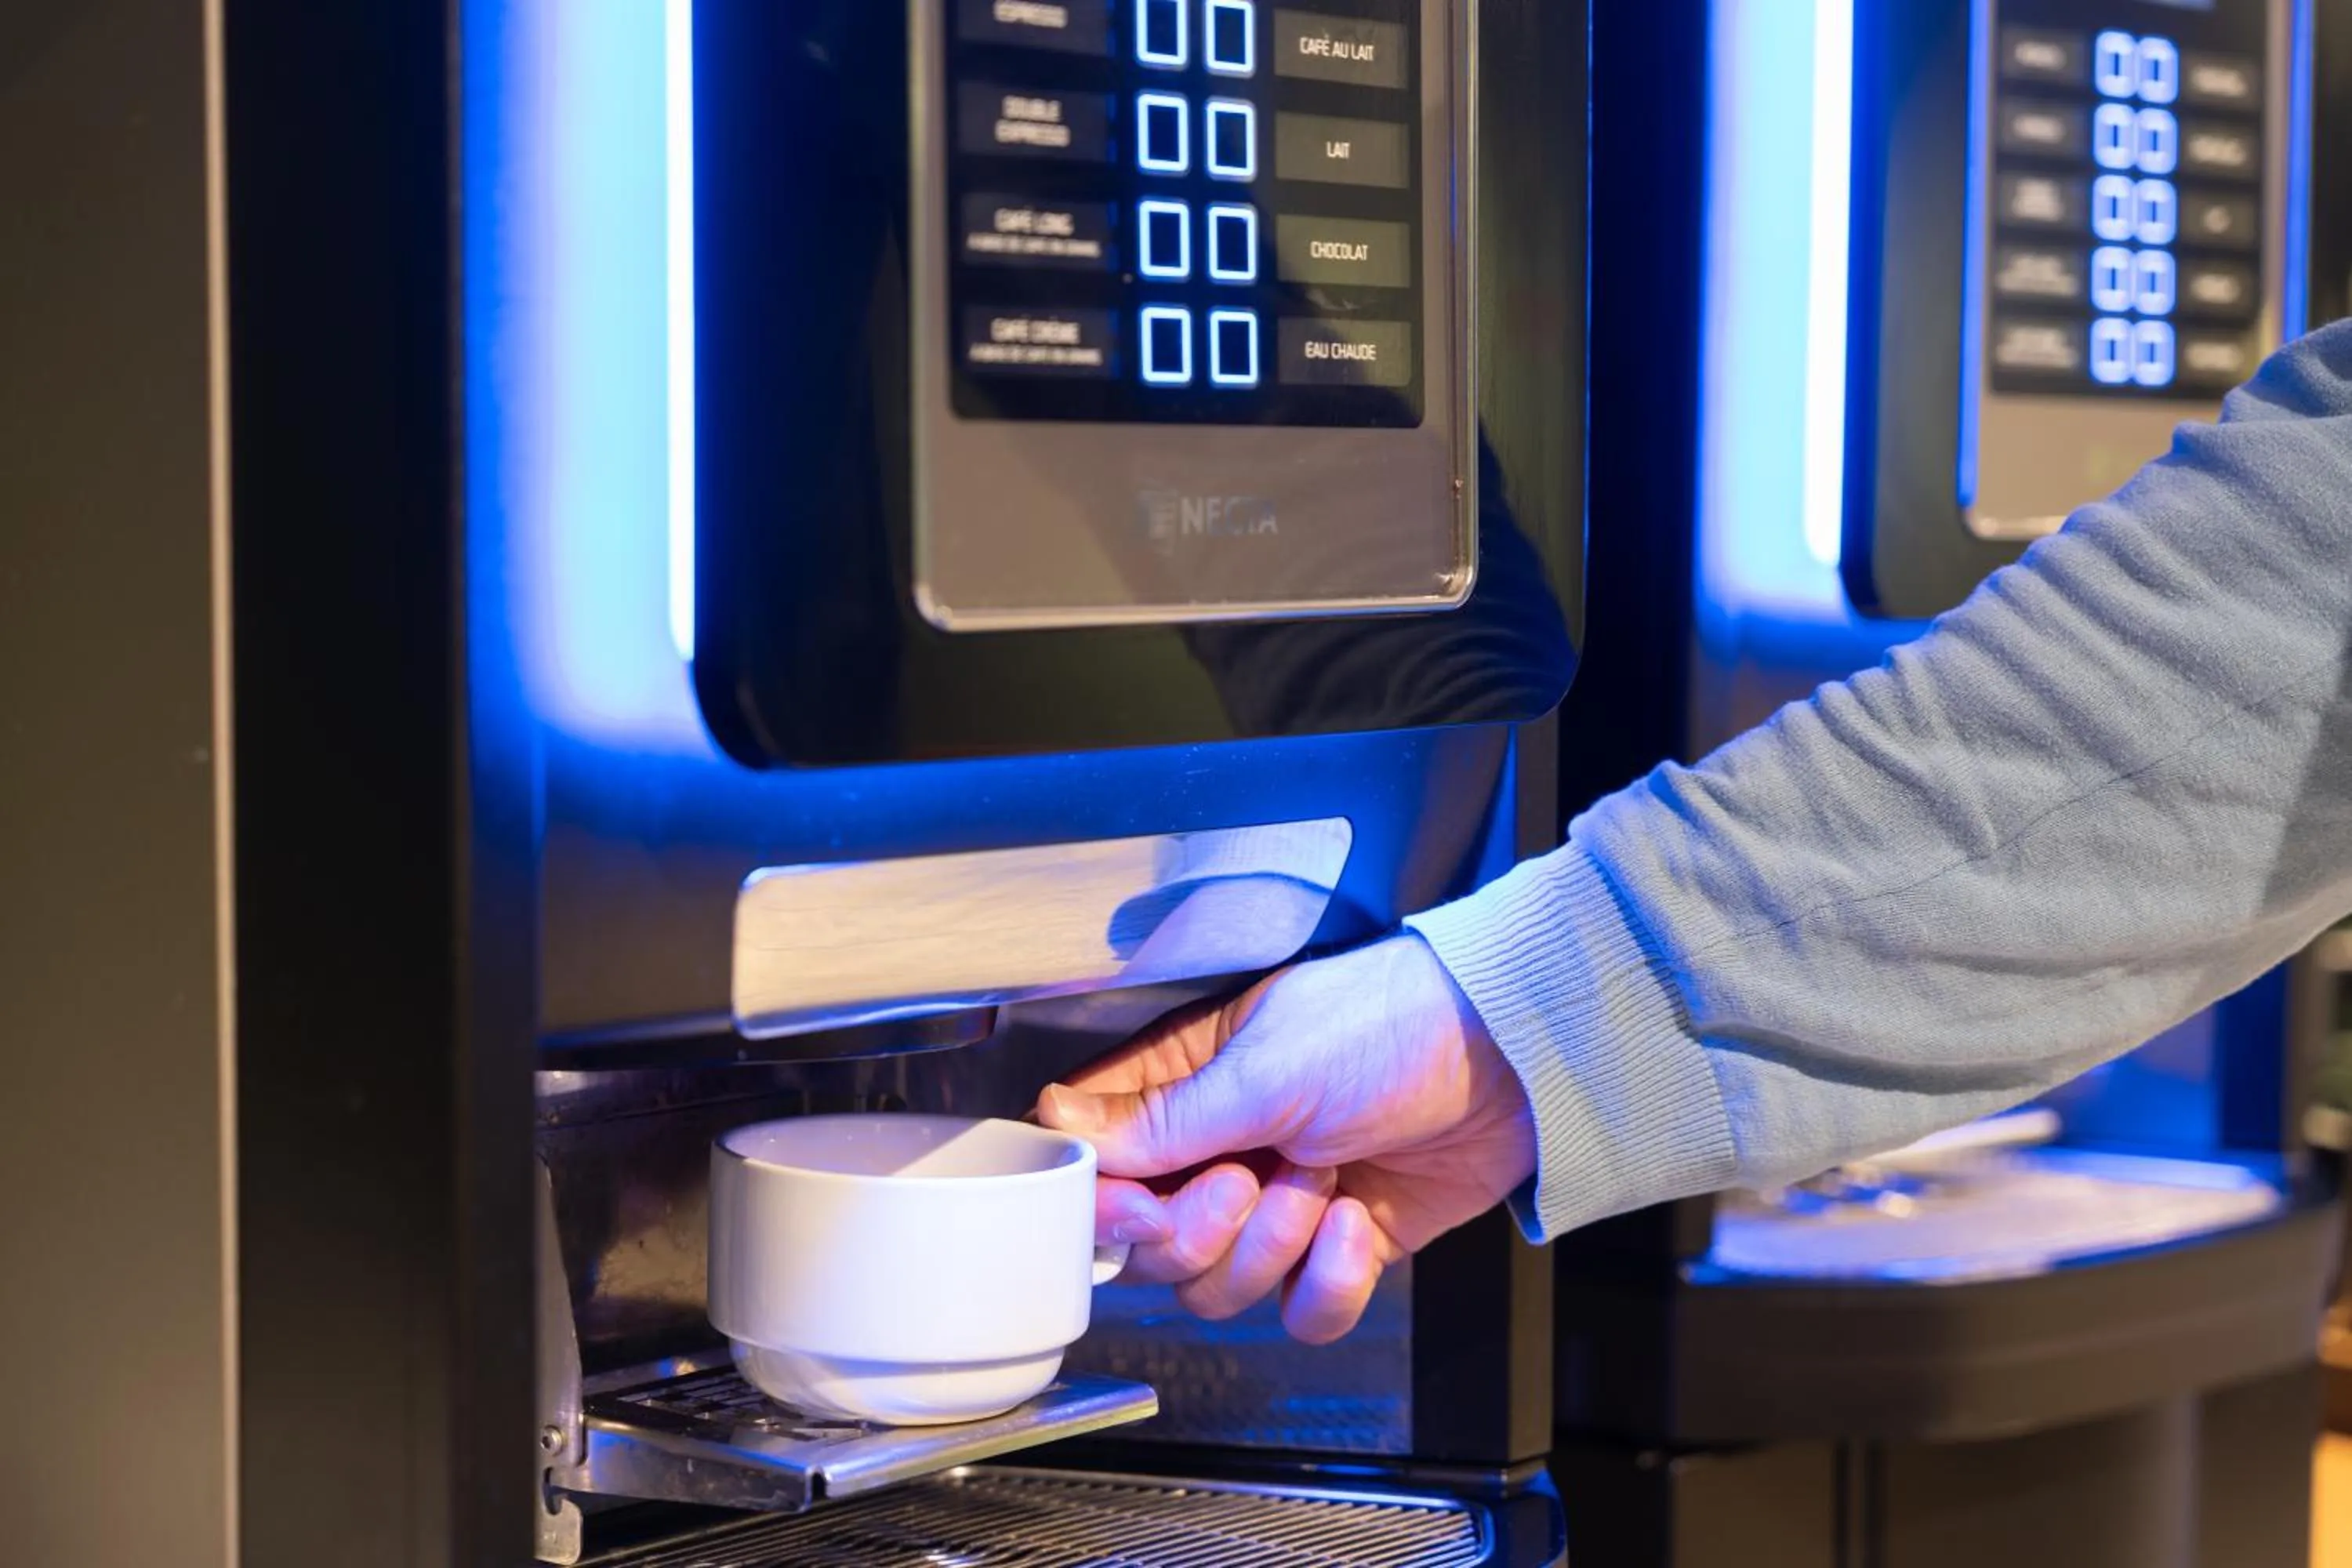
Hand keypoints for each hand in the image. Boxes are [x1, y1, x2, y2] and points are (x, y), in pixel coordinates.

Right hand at [1034, 934, 1533, 1343]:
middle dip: (1200, 1230)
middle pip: (1149, 1247)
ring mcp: (1275, 1205)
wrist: (1508, 1060)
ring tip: (1323, 1183)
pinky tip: (1357, 1221)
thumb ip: (1162, 1118)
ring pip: (1218, 1289)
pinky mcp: (1336, 1249)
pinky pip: (1297, 1312)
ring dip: (1272, 1248)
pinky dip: (1329, 1281)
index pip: (1094, 1163)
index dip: (1106, 1202)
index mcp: (1182, 1085)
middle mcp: (1218, 1150)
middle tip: (1251, 1179)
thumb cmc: (1387, 1025)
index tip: (1142, 1204)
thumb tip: (1062, 1129)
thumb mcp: (1262, 1068)